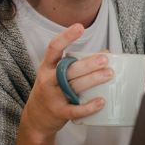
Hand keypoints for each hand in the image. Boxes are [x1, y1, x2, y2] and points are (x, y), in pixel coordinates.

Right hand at [20, 23, 112, 138]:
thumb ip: (77, 63)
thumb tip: (106, 53)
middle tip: (105, 59)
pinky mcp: (59, 112)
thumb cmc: (51, 89)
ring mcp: (53, 96)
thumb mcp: (57, 73)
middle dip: (88, 64)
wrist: (35, 118)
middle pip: (68, 69)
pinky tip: (101, 101)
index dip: (66, 36)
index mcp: (47, 66)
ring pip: (74, 86)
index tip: (80, 27)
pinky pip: (75, 110)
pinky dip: (88, 107)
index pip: (54, 48)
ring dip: (93, 80)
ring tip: (109, 74)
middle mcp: (48, 80)